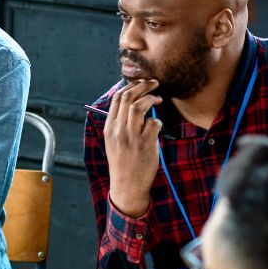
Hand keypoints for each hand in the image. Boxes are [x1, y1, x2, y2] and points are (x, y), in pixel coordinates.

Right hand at [104, 79, 162, 217]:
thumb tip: (132, 104)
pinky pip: (153, 123)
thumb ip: (119, 123)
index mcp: (109, 127)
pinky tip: (158, 125)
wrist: (127, 185)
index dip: (131, 86)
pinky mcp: (145, 144)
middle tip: (154, 83)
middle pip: (128, 98)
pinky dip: (158, 120)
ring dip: (151, 98)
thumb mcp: (113, 141)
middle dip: (142, 86)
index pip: (117, 98)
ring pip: (139, 106)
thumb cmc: (123, 162)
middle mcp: (118, 130)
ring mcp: (131, 137)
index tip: (141, 83)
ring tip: (158, 99)